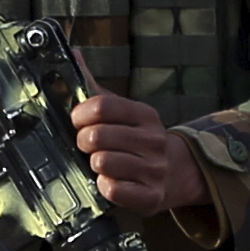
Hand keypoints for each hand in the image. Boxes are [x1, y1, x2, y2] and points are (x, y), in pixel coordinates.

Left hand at [66, 80, 204, 223]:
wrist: (176, 173)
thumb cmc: (138, 139)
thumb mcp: (123, 111)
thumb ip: (96, 87)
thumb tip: (73, 55)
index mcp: (145, 115)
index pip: (102, 105)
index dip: (80, 114)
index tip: (77, 120)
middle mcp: (153, 140)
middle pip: (98, 135)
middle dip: (84, 141)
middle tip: (88, 145)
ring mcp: (154, 169)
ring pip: (102, 162)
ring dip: (94, 164)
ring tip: (101, 162)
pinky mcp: (151, 196)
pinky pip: (112, 190)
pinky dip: (104, 186)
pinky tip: (109, 181)